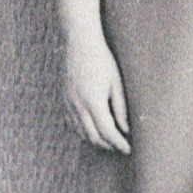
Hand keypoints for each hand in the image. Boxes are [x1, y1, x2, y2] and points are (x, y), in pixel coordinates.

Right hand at [62, 32, 130, 153]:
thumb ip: (120, 107)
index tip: (128, 149)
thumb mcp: (116, 82)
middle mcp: (78, 105)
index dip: (118, 143)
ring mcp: (68, 103)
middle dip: (108, 145)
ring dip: (96, 140)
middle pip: (93, 136)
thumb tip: (126, 129)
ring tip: (110, 141)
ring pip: (81, 132)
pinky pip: (72, 123)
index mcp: (93, 101)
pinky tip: (93, 130)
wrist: (79, 43)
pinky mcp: (64, 99)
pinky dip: (83, 132)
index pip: (107, 131)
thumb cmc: (102, 59)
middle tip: (122, 147)